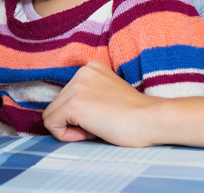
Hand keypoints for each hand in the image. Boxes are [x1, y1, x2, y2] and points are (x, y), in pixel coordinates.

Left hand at [41, 61, 161, 146]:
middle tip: (102, 124)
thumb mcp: (107, 95)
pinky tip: (92, 132)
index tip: (103, 117)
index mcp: (91, 68)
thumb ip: (88, 97)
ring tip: (99, 126)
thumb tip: (63, 115)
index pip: (67, 97)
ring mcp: (76, 87)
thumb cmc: (135, 116)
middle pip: (57, 105)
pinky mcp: (73, 104)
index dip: (81, 115)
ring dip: (73, 128)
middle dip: (75, 121)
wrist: (152, 120)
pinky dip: (67, 135)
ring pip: (52, 116)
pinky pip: (52, 125)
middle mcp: (81, 72)